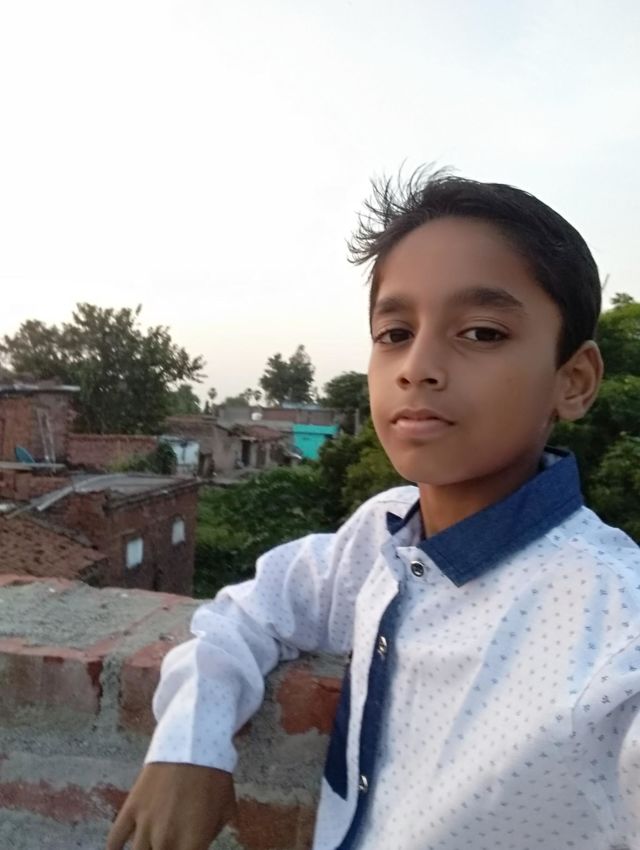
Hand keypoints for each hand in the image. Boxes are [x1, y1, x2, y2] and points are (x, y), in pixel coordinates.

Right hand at [106, 763, 235, 849]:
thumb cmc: (215, 776)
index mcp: (192, 844)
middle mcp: (165, 840)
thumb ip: (210, 836)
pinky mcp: (131, 808)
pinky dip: (114, 849)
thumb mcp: (225, 810)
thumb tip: (200, 844)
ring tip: (150, 846)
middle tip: (169, 845)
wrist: (193, 742)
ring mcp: (145, 824)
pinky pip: (115, 839)